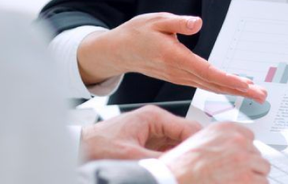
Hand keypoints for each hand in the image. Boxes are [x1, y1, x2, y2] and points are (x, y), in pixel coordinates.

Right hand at [77, 13, 267, 101]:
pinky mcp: (180, 77)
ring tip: (255, 93)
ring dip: (234, 91)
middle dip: (239, 90)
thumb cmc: (137, 33)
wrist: (119, 51)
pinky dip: (221, 87)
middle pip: (214, 84)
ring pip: (211, 86)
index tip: (246, 85)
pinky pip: (204, 84)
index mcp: (175, 58)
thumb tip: (197, 23)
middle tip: (262, 95)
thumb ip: (178, 23)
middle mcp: (179, 72)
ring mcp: (180, 77)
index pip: (207, 71)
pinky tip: (234, 87)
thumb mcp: (156, 20)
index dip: (228, 79)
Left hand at [80, 106, 201, 160]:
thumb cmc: (97, 146)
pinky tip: (176, 170)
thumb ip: (157, 160)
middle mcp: (156, 123)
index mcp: (154, 116)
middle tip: (203, 166)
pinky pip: (169, 153)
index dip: (202, 143)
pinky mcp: (148, 145)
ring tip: (192, 169)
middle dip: (194, 151)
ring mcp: (153, 134)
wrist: (77, 149)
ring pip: (179, 146)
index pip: (189, 127)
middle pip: (187, 137)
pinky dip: (174, 161)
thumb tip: (178, 167)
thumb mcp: (130, 155)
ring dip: (184, 157)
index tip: (211, 156)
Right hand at [159, 122, 268, 183]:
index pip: (249, 137)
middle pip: (257, 154)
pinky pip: (262, 183)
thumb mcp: (198, 142)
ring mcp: (244, 160)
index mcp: (225, 129)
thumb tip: (232, 151)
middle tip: (233, 176)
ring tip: (234, 182)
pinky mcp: (248, 179)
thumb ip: (219, 143)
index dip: (243, 152)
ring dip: (252, 178)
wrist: (172, 179)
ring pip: (262, 169)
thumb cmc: (179, 167)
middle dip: (248, 166)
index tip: (238, 160)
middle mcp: (237, 141)